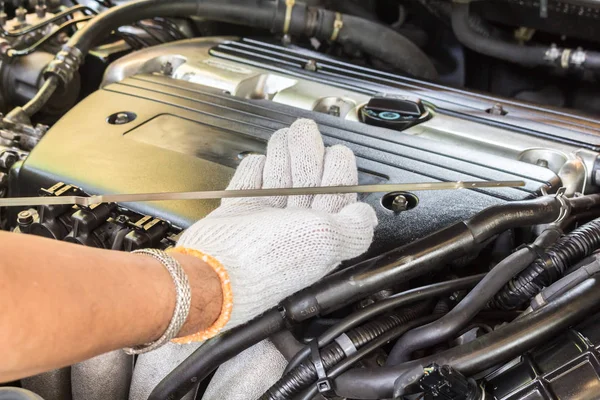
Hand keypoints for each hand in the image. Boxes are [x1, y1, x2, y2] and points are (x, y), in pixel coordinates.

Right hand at [177, 118, 377, 338]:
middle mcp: (294, 230)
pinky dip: (253, 170)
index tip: (336, 152)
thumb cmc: (268, 261)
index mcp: (320, 237)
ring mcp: (264, 221)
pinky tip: (259, 161)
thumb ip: (354, 226)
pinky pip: (248, 185)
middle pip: (307, 182)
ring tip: (284, 137)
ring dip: (283, 154)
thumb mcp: (326, 239)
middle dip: (307, 152)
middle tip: (304, 131)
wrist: (214, 272)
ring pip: (279, 179)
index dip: (338, 172)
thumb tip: (367, 216)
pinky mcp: (237, 215)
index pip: (335, 197)